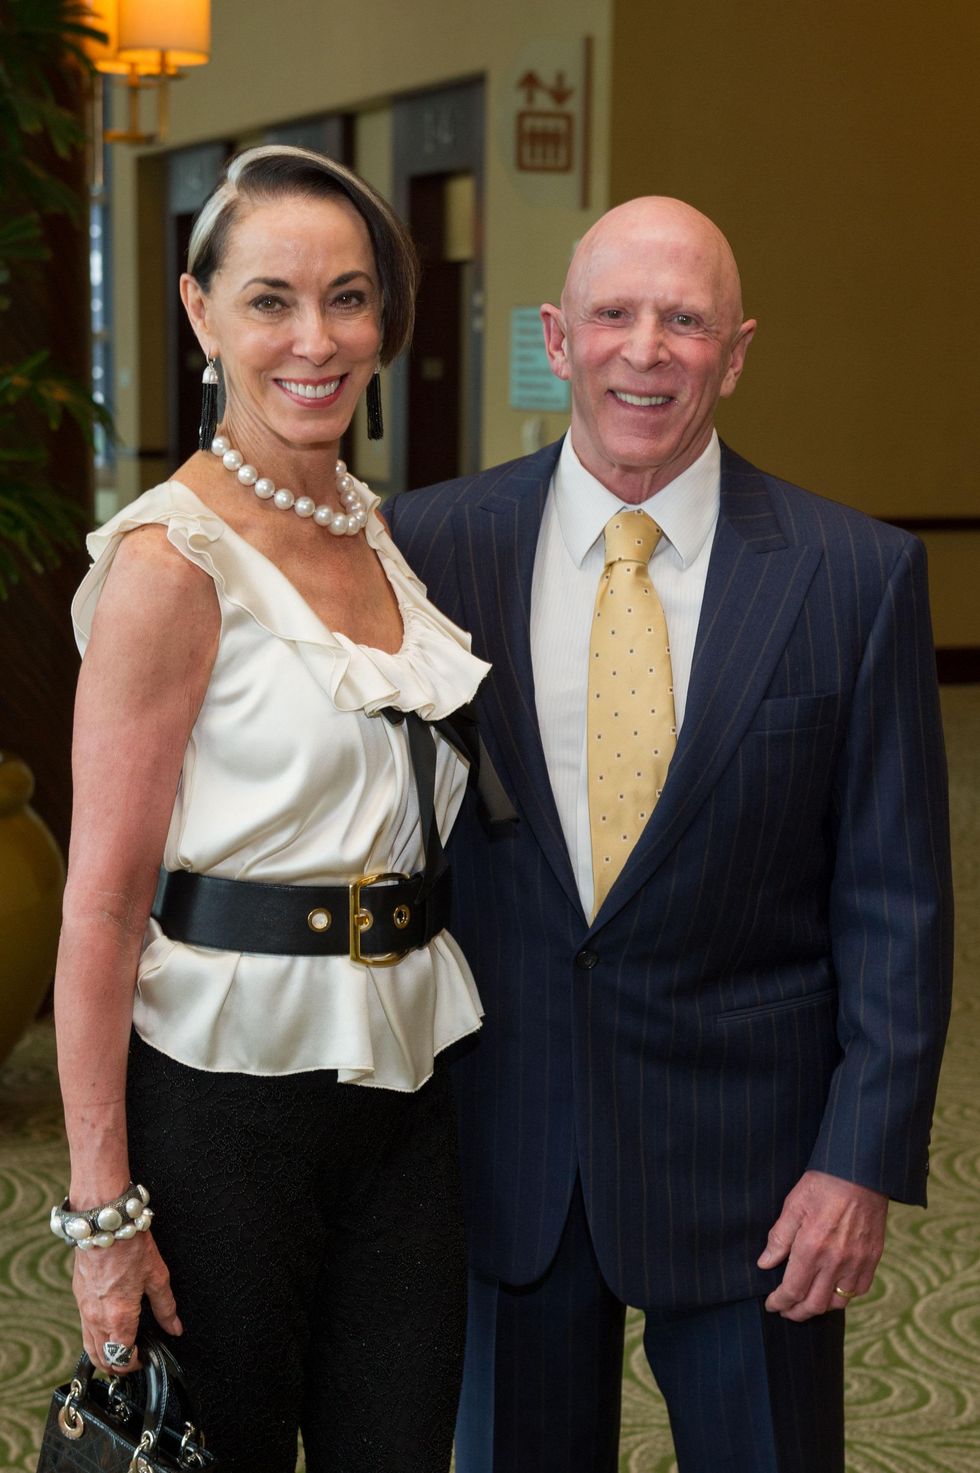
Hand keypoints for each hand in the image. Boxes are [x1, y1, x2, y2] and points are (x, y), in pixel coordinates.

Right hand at [72, 1232, 181, 1373]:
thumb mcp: (157, 1277)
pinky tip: (108, 1329)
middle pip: (102, 1360)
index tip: (145, 1358)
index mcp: (119, 1318)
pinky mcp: (79, 1298)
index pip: (122, 1358)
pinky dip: (95, 1338)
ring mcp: (85, 1310)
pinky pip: (84, 1329)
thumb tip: (175, 1328)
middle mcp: (97, 1319)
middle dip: (118, 1366)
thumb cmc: (131, 1247)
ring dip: (104, 1356)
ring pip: (89, 1347)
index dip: (135, 1364)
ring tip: (120, 1352)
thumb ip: (166, 1308)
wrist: (105, 1224)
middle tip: (134, 1359)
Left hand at [757, 1169, 887, 1320]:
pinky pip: (858, 1290)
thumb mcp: (793, 1205)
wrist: (861, 1173)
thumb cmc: (823, 1184)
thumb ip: (779, 1238)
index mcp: (812, 1248)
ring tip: (807, 1301)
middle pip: (815, 1305)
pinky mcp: (872, 1259)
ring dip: (820, 1307)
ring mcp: (857, 1263)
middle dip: (797, 1313)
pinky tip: (832, 1289)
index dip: (779, 1302)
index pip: (793, 1290)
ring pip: (838, 1302)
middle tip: (786, 1310)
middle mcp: (836, 1261)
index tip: (771, 1304)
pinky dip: (843, 1296)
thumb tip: (765, 1264)